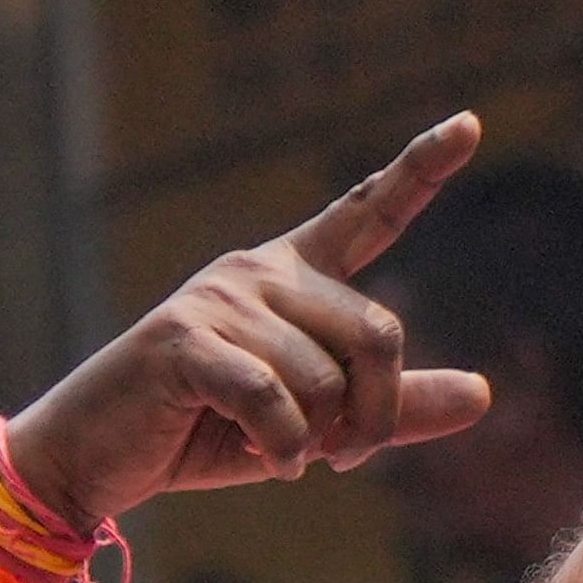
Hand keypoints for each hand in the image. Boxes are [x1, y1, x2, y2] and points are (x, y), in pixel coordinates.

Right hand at [2, 119, 496, 527]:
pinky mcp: (186, 340)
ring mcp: (220, 301)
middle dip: (379, 413)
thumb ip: (395, 407)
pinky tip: (269, 459)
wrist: (98, 456)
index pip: (368, 213)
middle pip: (378, 333)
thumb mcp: (318, 425)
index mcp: (293, 276)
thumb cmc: (206, 432)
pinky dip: (283, 446)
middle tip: (350, 456)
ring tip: (287, 456)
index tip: (468, 123)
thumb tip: (484, 394)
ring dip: (322, 441)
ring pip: (326, 380)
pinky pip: (274, 400)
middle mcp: (260, 272)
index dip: (419, 170)